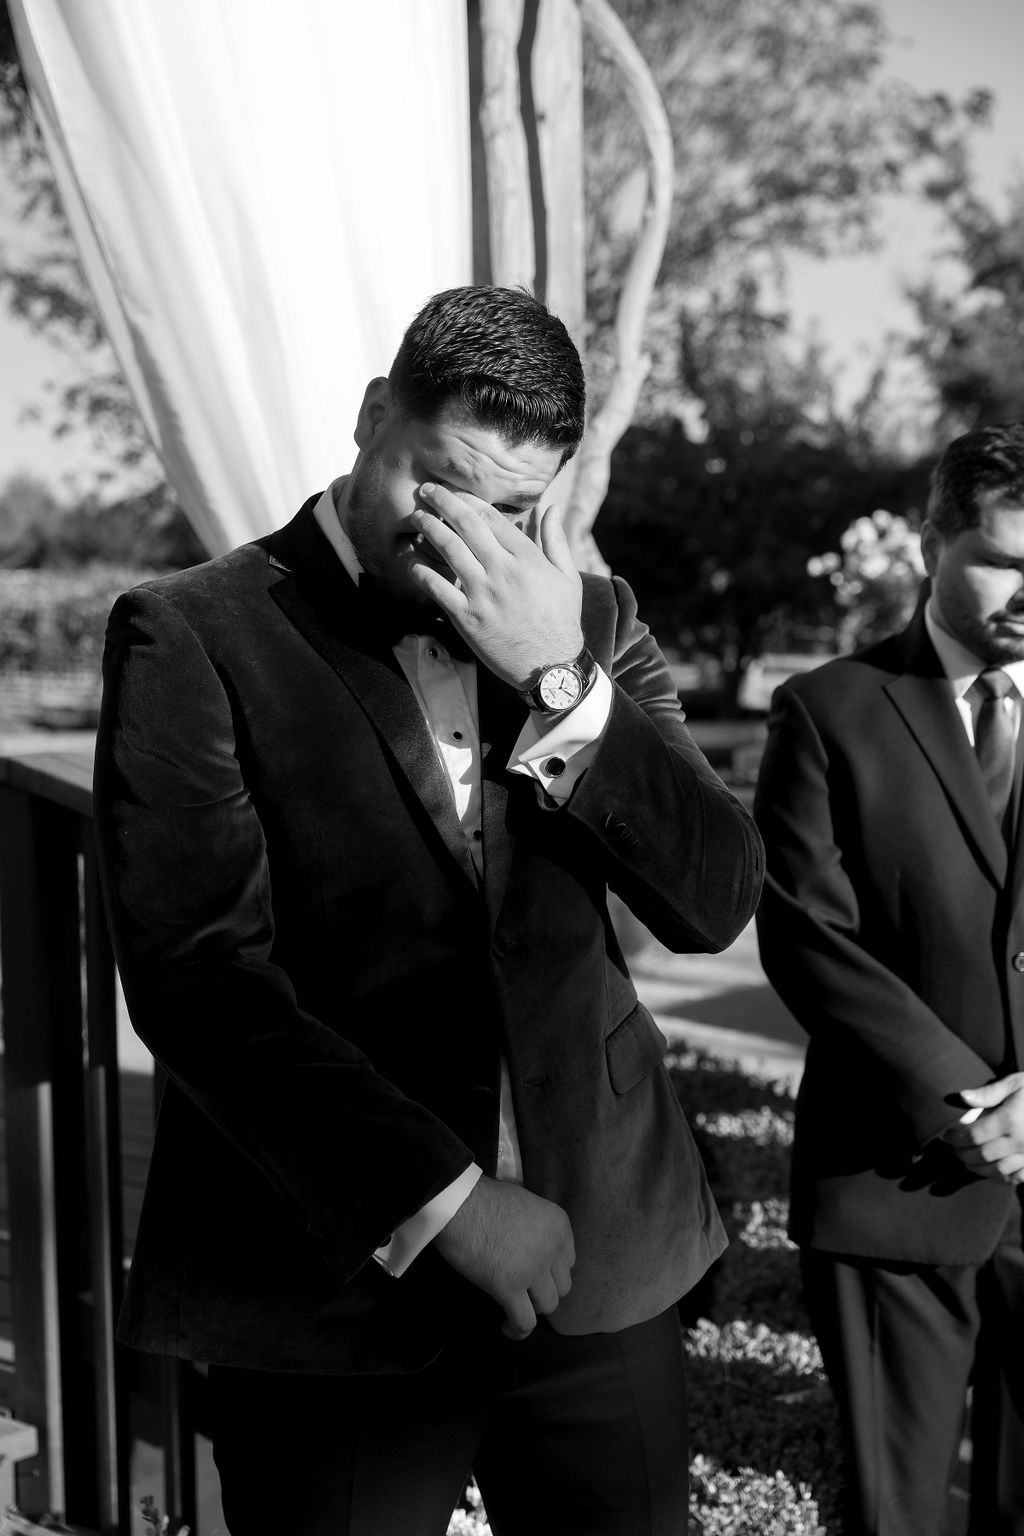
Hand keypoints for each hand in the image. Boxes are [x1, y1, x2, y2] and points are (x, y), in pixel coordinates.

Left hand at [407, 484, 583, 687]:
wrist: (551, 666)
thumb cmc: (561, 621)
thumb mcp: (568, 577)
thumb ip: (556, 540)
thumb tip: (552, 508)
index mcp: (526, 558)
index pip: (491, 517)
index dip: (468, 499)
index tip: (454, 491)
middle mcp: (502, 571)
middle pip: (466, 525)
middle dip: (443, 502)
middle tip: (426, 490)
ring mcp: (483, 594)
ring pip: (449, 550)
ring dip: (429, 528)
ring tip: (416, 517)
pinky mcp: (468, 618)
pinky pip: (438, 589)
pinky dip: (422, 573)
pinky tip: (413, 563)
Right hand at [432, 1175, 574, 1338]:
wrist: (459, 1203)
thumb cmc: (483, 1198)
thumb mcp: (525, 1203)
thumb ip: (537, 1227)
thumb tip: (530, 1243)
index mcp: (559, 1225)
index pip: (568, 1262)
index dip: (550, 1270)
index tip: (536, 1273)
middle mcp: (553, 1248)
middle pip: (561, 1286)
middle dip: (543, 1289)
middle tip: (524, 1288)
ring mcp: (533, 1269)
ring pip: (547, 1306)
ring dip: (532, 1308)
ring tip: (515, 1305)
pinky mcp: (510, 1287)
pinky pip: (525, 1322)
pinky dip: (518, 1330)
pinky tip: (507, 1328)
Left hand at [941, 1072, 1023, 1182]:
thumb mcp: (1015, 1083)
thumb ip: (988, 1092)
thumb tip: (961, 1097)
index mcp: (1010, 1120)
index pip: (974, 1135)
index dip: (956, 1138)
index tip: (946, 1136)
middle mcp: (1020, 1141)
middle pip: (983, 1155)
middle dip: (964, 1154)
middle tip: (954, 1150)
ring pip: (998, 1170)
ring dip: (979, 1169)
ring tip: (968, 1162)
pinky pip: (1017, 1178)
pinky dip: (1001, 1178)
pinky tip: (991, 1171)